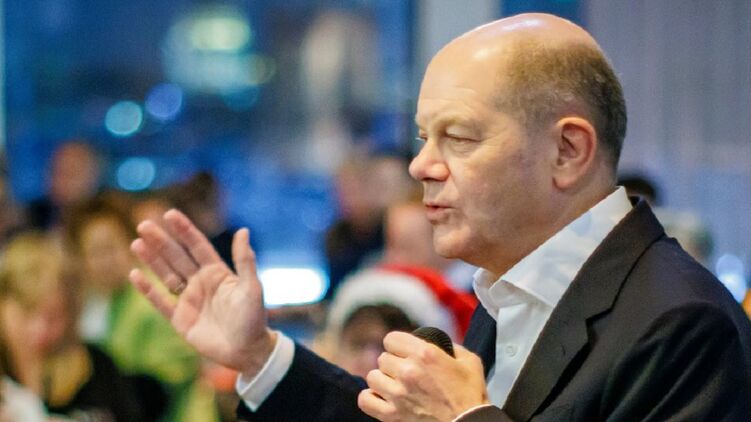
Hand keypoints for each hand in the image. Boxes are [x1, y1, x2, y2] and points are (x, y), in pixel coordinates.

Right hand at [129, 209, 274, 376]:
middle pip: (177, 257)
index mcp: (217, 273)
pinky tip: (134, 275)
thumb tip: (244, 230)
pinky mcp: (180, 319)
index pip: (197, 246)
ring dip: (152, 260)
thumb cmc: (254, 318)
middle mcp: (201, 283)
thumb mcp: (252, 287)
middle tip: (143, 224)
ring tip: (136, 242)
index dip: (184, 230)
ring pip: (166, 275)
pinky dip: (147, 290)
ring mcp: (189, 300)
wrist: (247, 351)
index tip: (170, 214)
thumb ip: (245, 261)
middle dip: (161, 241)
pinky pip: (160, 302)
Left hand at [358, 331, 487, 421]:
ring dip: (383, 380)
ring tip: (395, 386)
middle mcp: (407, 371)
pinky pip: (365, 400)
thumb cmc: (471, 396)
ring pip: (372, 377)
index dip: (398, 345)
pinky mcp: (391, 415)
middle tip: (406, 372)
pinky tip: (383, 398)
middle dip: (393, 363)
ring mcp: (397, 394)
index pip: (391, 339)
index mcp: (425, 354)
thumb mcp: (469, 361)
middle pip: (382, 358)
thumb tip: (438, 343)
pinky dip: (372, 398)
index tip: (404, 352)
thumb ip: (451, 347)